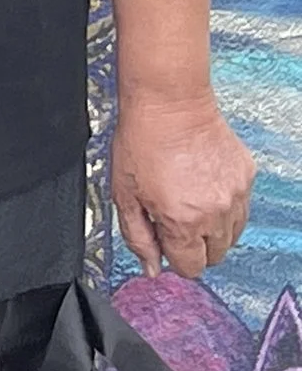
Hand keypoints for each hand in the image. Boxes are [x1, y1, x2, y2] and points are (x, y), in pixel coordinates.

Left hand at [113, 92, 253, 276]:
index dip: (173, 257)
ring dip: (211, 227)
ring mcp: (235, 196)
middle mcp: (215, 214)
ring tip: (187, 197)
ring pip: (230, 235)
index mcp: (182, 222)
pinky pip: (240, 208)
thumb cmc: (141, 141)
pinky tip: (202, 183)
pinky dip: (224, 204)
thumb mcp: (124, 194)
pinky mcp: (247, 178)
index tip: (164, 240)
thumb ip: (137, 236)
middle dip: (193, 244)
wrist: (169, 103)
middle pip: (214, 256)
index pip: (190, 268)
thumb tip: (151, 268)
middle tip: (173, 216)